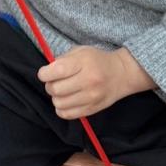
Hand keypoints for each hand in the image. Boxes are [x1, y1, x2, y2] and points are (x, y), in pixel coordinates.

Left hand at [37, 46, 154, 119]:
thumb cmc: (97, 60)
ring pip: (59, 104)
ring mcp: (91, 97)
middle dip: (49, 86)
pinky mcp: (92, 110)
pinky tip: (66, 101)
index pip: (57, 71)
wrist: (121, 74)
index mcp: (83, 63)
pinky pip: (68, 114)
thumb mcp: (81, 51)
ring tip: (61, 92)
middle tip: (54, 82)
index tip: (44, 73)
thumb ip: (63, 59)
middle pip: (56, 89)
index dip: (44, 73)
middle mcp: (88, 81)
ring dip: (56, 98)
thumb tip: (47, 72)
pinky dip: (61, 109)